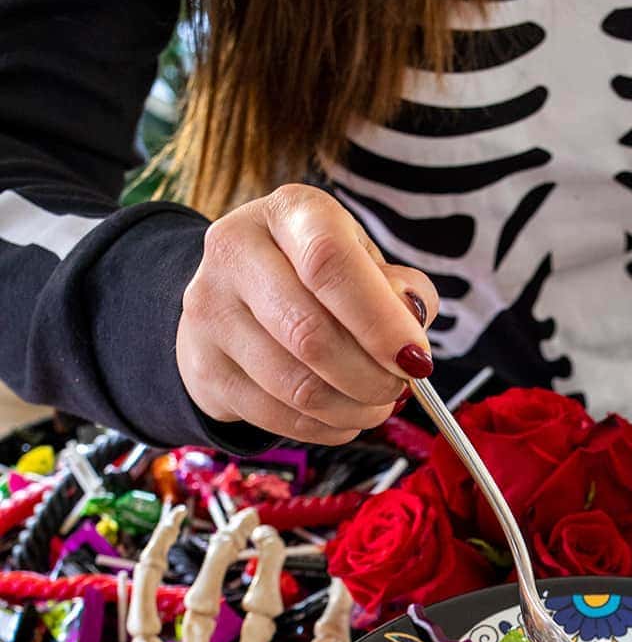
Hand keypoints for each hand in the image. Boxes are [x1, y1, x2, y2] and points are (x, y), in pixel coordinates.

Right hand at [176, 184, 439, 444]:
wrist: (235, 298)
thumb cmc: (317, 279)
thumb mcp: (364, 263)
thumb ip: (399, 290)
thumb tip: (410, 329)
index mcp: (287, 213)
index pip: (329, 262)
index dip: (379, 321)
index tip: (415, 360)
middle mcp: (235, 252)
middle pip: (310, 333)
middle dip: (371, 376)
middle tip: (398, 388)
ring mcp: (210, 312)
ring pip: (296, 386)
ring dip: (353, 409)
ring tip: (377, 404)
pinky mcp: (205, 368)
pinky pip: (278, 417)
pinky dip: (327, 428)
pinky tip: (344, 417)